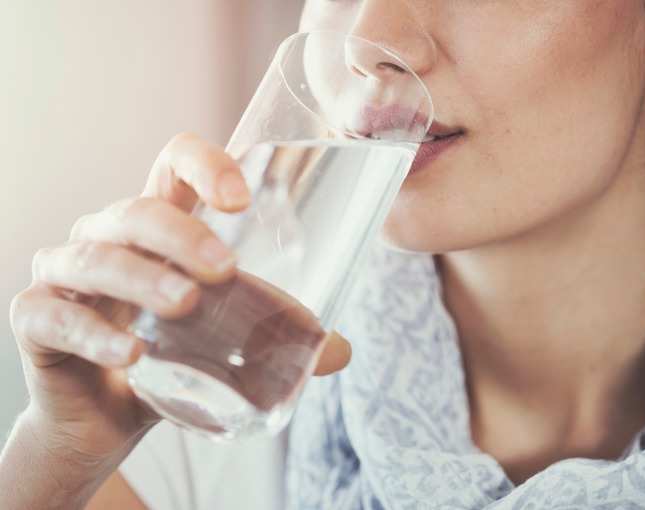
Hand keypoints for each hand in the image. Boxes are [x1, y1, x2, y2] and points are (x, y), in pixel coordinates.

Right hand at [9, 132, 351, 470]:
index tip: (242, 198)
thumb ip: (273, 336)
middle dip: (181, 235)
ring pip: (97, 258)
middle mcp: (108, 238)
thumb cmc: (169, 359)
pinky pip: (56, 315)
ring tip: (185, 305)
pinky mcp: (37, 317)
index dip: (205, 164)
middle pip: (138, 212)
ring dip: (143, 279)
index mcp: (158, 228)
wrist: (107, 418)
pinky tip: (131, 355)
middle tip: (224, 270)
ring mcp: (66, 273)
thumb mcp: (223, 338)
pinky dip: (94, 333)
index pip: (173, 166)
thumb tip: (340, 351)